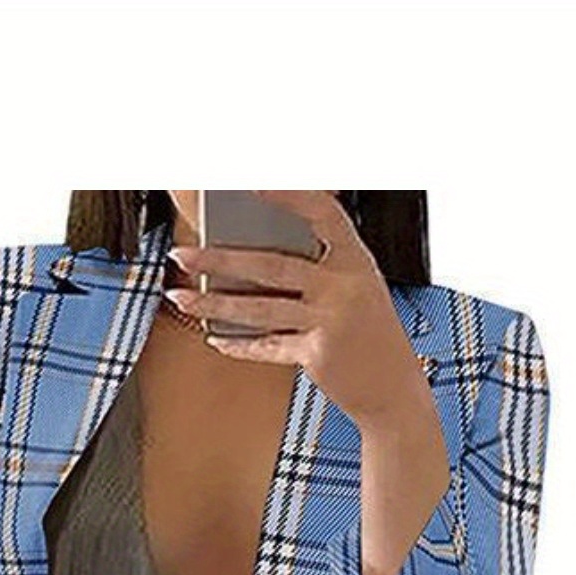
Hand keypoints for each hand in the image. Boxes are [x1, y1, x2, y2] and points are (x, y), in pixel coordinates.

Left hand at [163, 188, 435, 434]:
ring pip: (259, 308)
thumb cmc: (371, 335)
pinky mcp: (317, 355)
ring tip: (180, 295)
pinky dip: (239, 343)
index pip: (321, 211)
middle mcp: (344, 285)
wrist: (395, 390)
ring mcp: (330, 321)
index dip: (286, 193)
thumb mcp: (357, 290)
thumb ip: (318, 270)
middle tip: (181, 253)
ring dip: (213, 302)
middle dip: (218, 258)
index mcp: (356, 259)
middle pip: (270, 265)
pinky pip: (267, 345)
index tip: (247, 182)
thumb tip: (252, 256)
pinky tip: (215, 337)